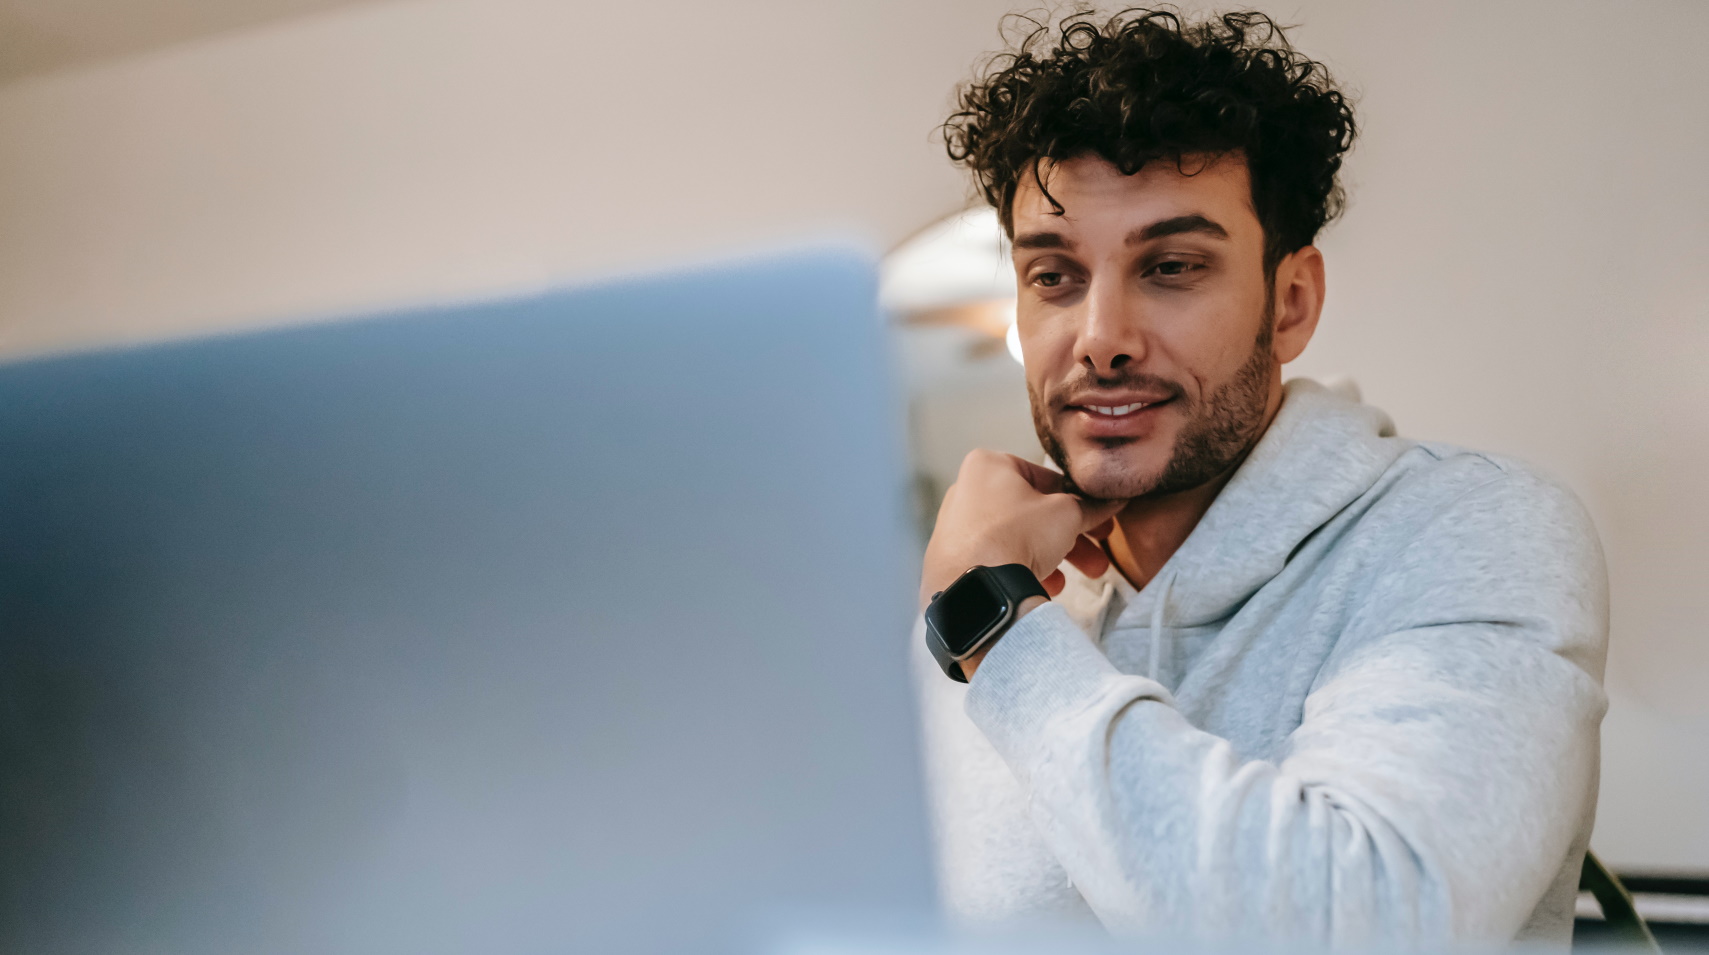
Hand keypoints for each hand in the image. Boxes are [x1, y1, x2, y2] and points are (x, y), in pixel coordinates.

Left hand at [921, 449, 1123, 612]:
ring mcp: (958, 527)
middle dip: (1072, 535)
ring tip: (1085, 574)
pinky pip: (998, 559)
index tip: (1098, 516)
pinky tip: (1050, 585)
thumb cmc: (1016, 536)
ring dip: (1055, 555)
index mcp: (989, 466)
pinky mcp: (954, 559)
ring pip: (1018, 537)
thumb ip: (1089, 507)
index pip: (1046, 478)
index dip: (1079, 499)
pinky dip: (1025, 569)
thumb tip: (1110, 502)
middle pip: (1033, 512)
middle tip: (1098, 551)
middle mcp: (967, 490)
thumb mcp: (1066, 514)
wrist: (977, 587)